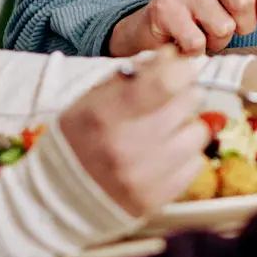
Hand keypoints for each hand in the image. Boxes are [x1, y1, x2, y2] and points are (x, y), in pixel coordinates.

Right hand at [51, 50, 208, 216]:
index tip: (177, 70)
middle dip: (182, 96)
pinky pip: (196, 163)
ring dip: (186, 127)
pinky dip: (185, 156)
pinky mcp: (157, 199)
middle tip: (165, 103)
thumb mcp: (90, 100)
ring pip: (198, 133)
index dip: (179, 70)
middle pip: (188, 102)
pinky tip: (163, 157)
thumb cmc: (79, 139)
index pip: (167, 81)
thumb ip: (130, 76)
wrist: (58, 198)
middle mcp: (125, 146)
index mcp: (104, 114)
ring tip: (164, 132)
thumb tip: (172, 57)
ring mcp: (142, 177)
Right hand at [108, 0, 256, 55]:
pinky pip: (199, 42)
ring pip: (223, 26)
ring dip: (220, 40)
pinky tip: (190, 39)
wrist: (158, 22)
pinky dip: (199, 50)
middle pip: (244, 2)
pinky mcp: (163, 8)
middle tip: (232, 26)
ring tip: (207, 32)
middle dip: (245, 25)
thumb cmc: (207, 6)